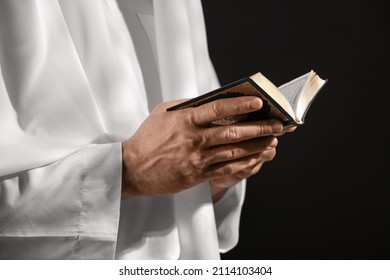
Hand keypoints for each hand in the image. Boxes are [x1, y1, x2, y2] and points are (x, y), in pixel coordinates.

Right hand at [122, 96, 284, 197]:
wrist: (132, 168)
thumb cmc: (147, 138)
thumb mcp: (162, 113)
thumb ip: (186, 106)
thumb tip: (209, 100)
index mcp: (185, 119)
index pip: (218, 109)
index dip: (240, 104)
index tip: (259, 101)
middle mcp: (194, 139)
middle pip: (233, 132)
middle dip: (259, 127)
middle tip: (278, 124)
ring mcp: (196, 158)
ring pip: (233, 152)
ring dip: (256, 145)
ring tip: (274, 140)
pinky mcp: (197, 175)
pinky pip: (226, 170)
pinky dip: (244, 164)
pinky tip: (257, 159)